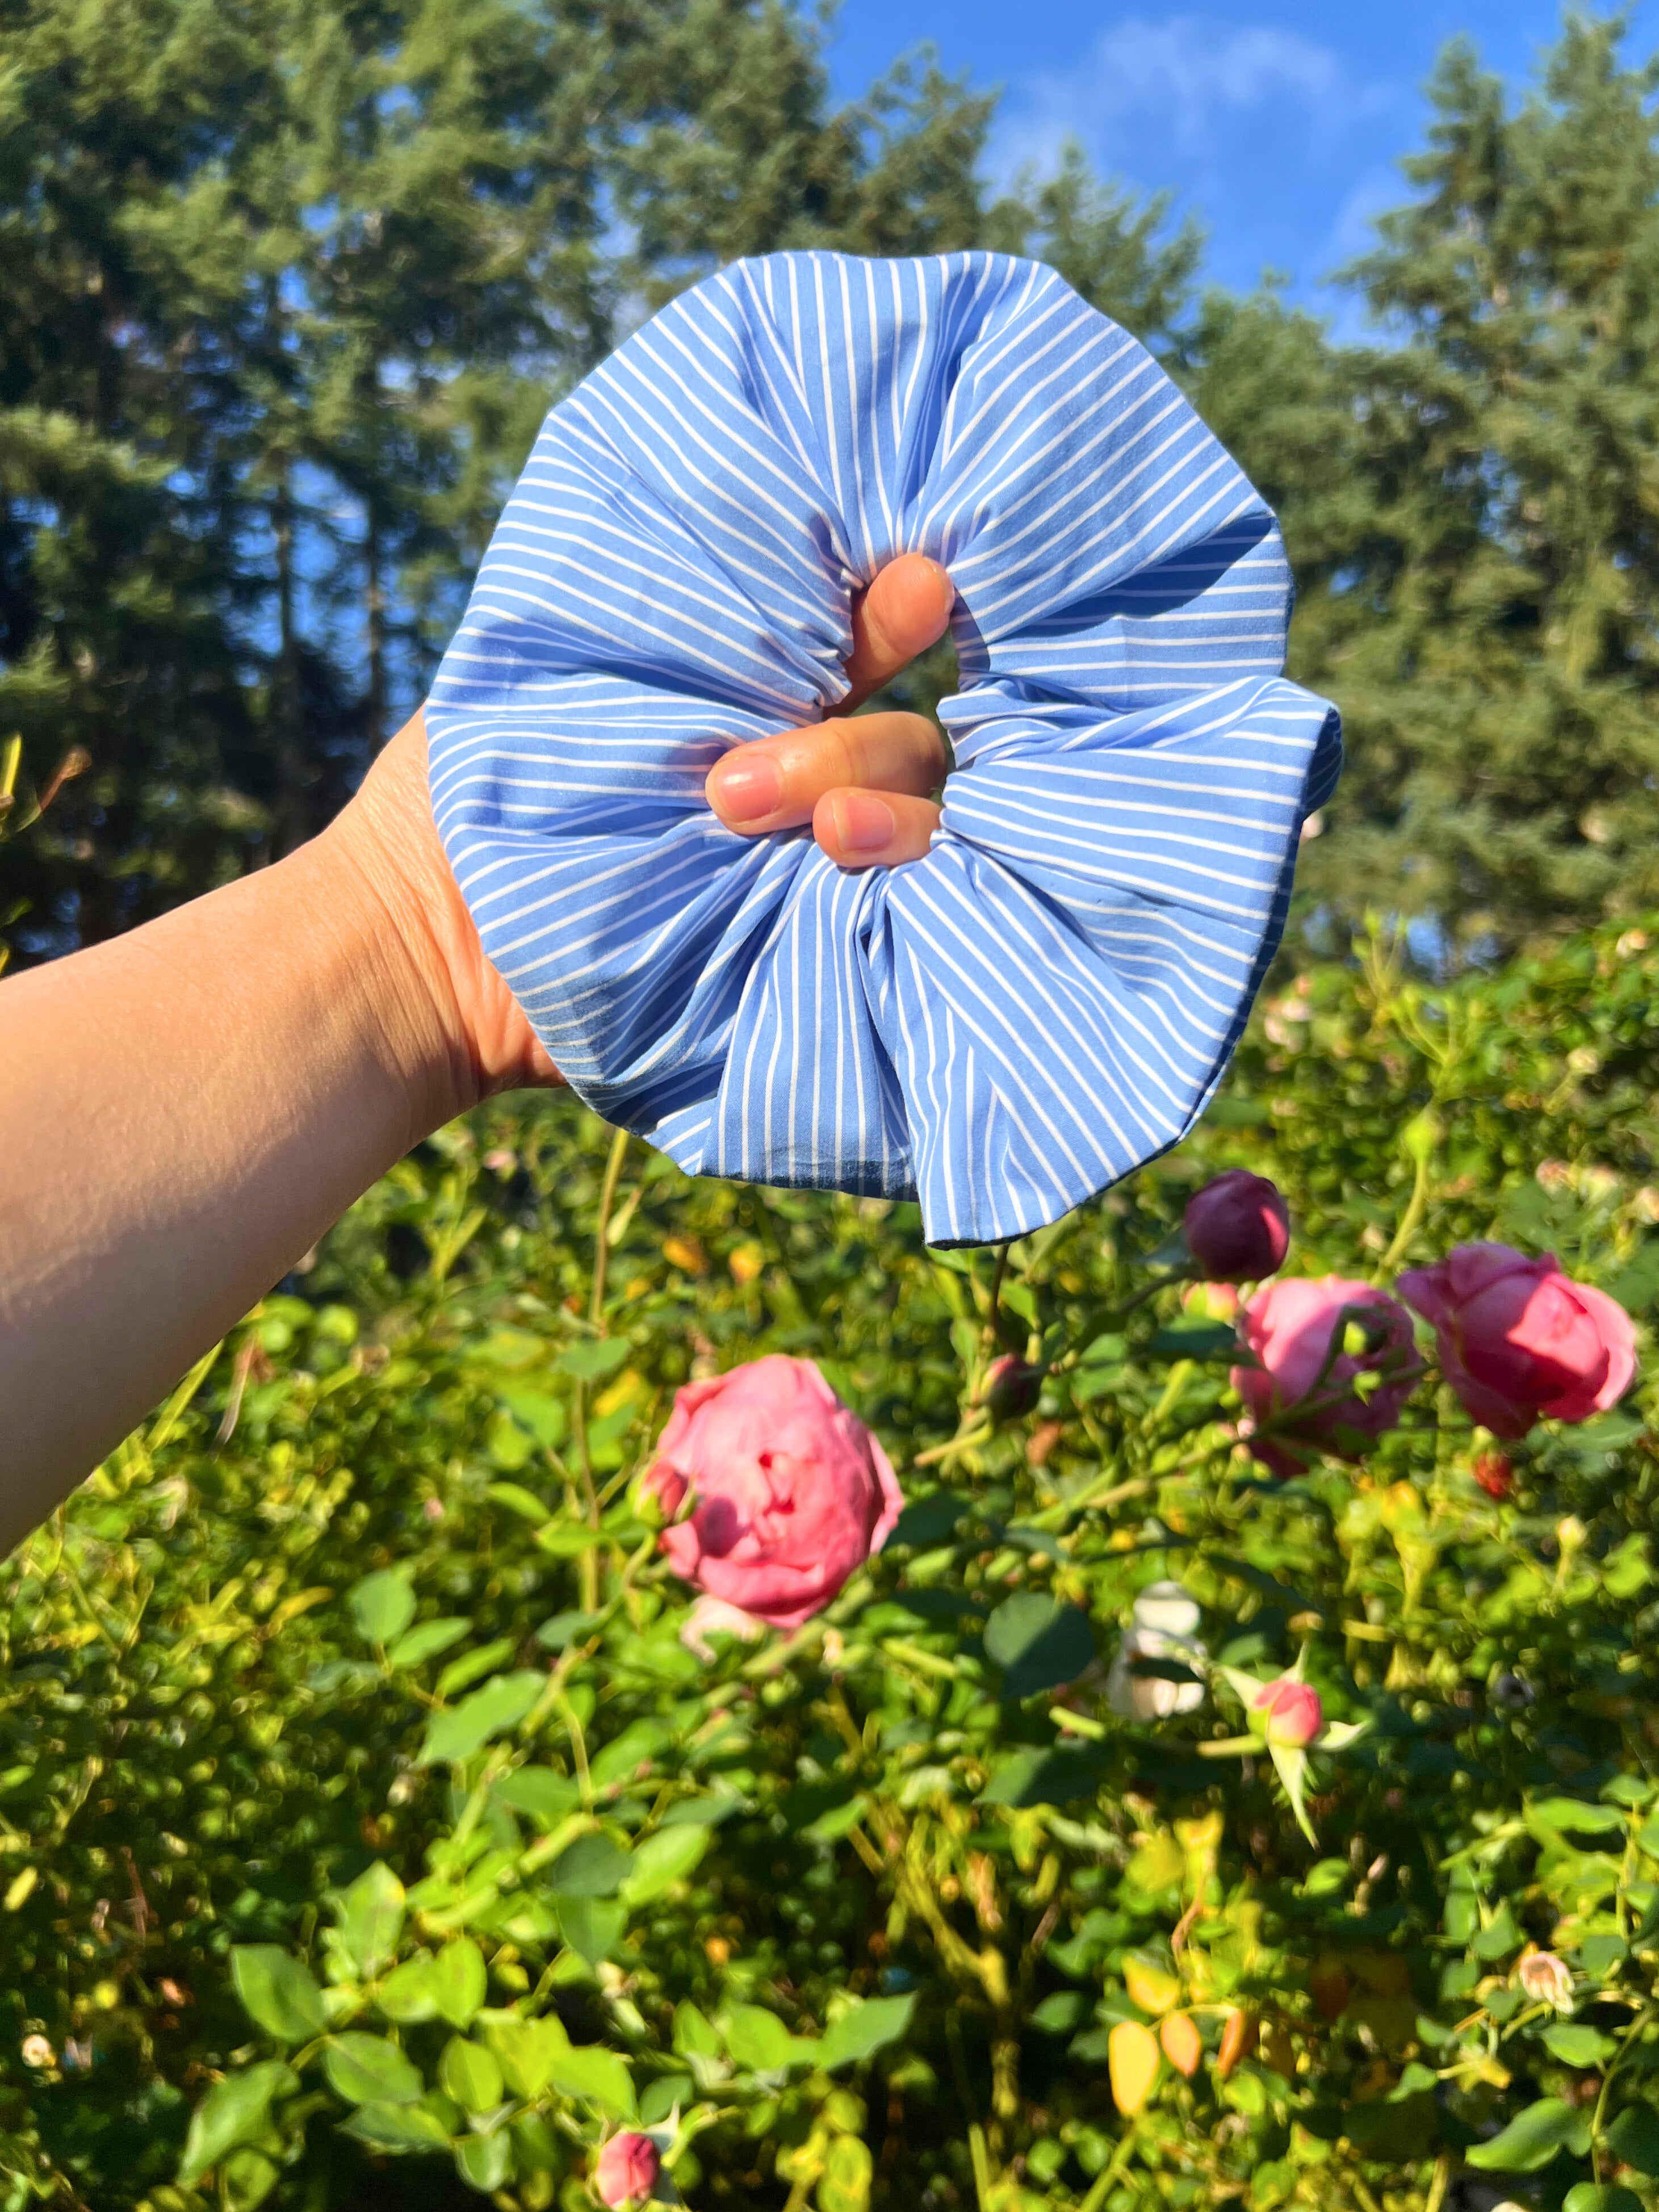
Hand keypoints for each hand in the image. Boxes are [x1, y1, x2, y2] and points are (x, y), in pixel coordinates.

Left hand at [338, 554, 954, 1109]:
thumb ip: (667, 621)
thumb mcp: (548, 675)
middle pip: (904, 747)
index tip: (913, 588)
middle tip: (731, 788)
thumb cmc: (462, 795)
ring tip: (825, 835)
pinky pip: (892, 939)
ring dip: (889, 822)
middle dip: (846, 750)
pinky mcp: (799, 968)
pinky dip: (901, 912)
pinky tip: (865, 888)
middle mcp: (798, 792)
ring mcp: (807, 883)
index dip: (899, 614)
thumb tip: (773, 539)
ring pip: (916, 837)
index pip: (862, 651)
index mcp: (751, 712)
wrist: (415, 952)